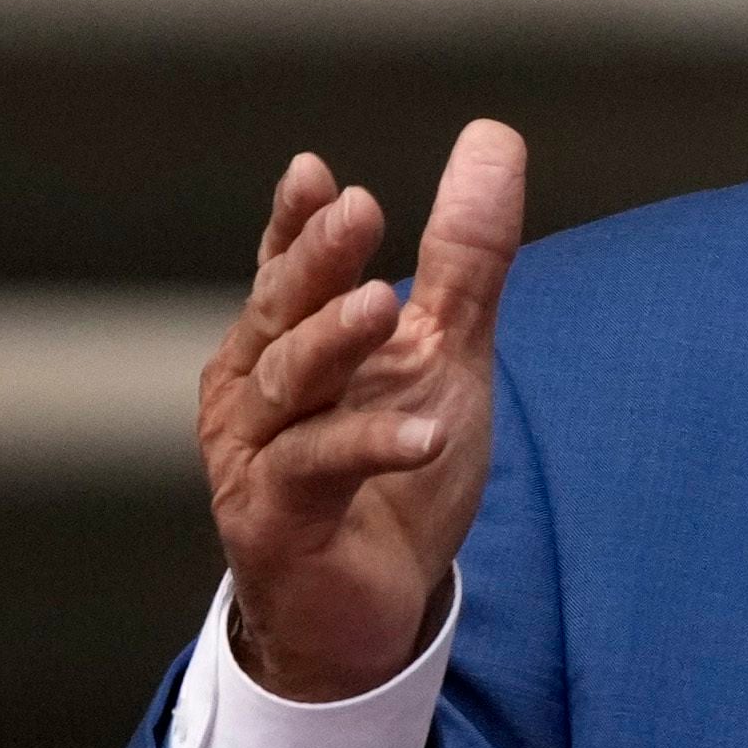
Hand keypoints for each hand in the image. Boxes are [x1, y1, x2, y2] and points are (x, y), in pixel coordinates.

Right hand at [198, 121, 528, 701]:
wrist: (367, 610)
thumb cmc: (394, 473)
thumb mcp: (444, 352)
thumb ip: (464, 256)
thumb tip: (493, 137)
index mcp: (285, 341)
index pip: (286, 267)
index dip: (294, 223)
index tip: (316, 175)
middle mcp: (254, 389)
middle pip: (281, 311)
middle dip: (315, 260)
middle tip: (358, 210)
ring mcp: (256, 455)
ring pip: (287, 385)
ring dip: (332, 344)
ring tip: (382, 307)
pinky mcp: (275, 521)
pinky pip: (318, 471)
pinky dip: (368, 447)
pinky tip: (423, 435)